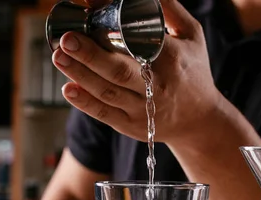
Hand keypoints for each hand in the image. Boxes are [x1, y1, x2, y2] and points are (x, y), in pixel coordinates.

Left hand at [53, 0, 223, 145]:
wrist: (201, 120)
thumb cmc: (194, 72)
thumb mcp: (192, 36)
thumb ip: (169, 9)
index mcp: (171, 60)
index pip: (139, 43)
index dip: (112, 31)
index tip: (90, 13)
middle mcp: (157, 87)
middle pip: (118, 71)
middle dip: (89, 55)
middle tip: (67, 39)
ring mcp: (143, 110)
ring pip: (107, 93)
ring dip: (80, 75)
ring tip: (59, 56)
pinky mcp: (132, 126)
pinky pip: (105, 115)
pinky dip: (85, 103)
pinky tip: (68, 88)